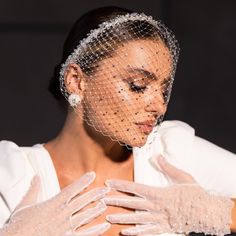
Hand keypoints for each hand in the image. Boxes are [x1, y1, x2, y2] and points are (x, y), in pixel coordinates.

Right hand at [1, 172, 109, 235]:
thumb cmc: (18, 225)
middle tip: (106, 189)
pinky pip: (85, 235)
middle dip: (95, 194)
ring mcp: (65, 227)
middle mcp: (62, 214)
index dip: (84, 181)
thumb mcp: (24, 204)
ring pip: (86, 216)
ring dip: (96, 209)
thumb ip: (33, 189)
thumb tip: (36, 176)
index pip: (72, 189)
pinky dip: (96, 230)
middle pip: (83, 201)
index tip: (93, 174)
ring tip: (105, 204)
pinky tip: (104, 226)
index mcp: (53, 203)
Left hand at [103, 156, 232, 235]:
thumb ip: (168, 167)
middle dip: (116, 201)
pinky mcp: (163, 228)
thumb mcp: (183, 177)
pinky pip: (147, 232)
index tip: (109, 184)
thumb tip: (158, 156)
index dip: (121, 185)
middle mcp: (156, 207)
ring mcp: (159, 219)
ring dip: (122, 218)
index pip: (135, 188)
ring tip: (109, 217)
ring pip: (136, 219)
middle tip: (102, 201)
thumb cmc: (195, 194)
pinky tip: (126, 233)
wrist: (207, 213)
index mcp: (159, 193)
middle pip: (132, 204)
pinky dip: (136, 233)